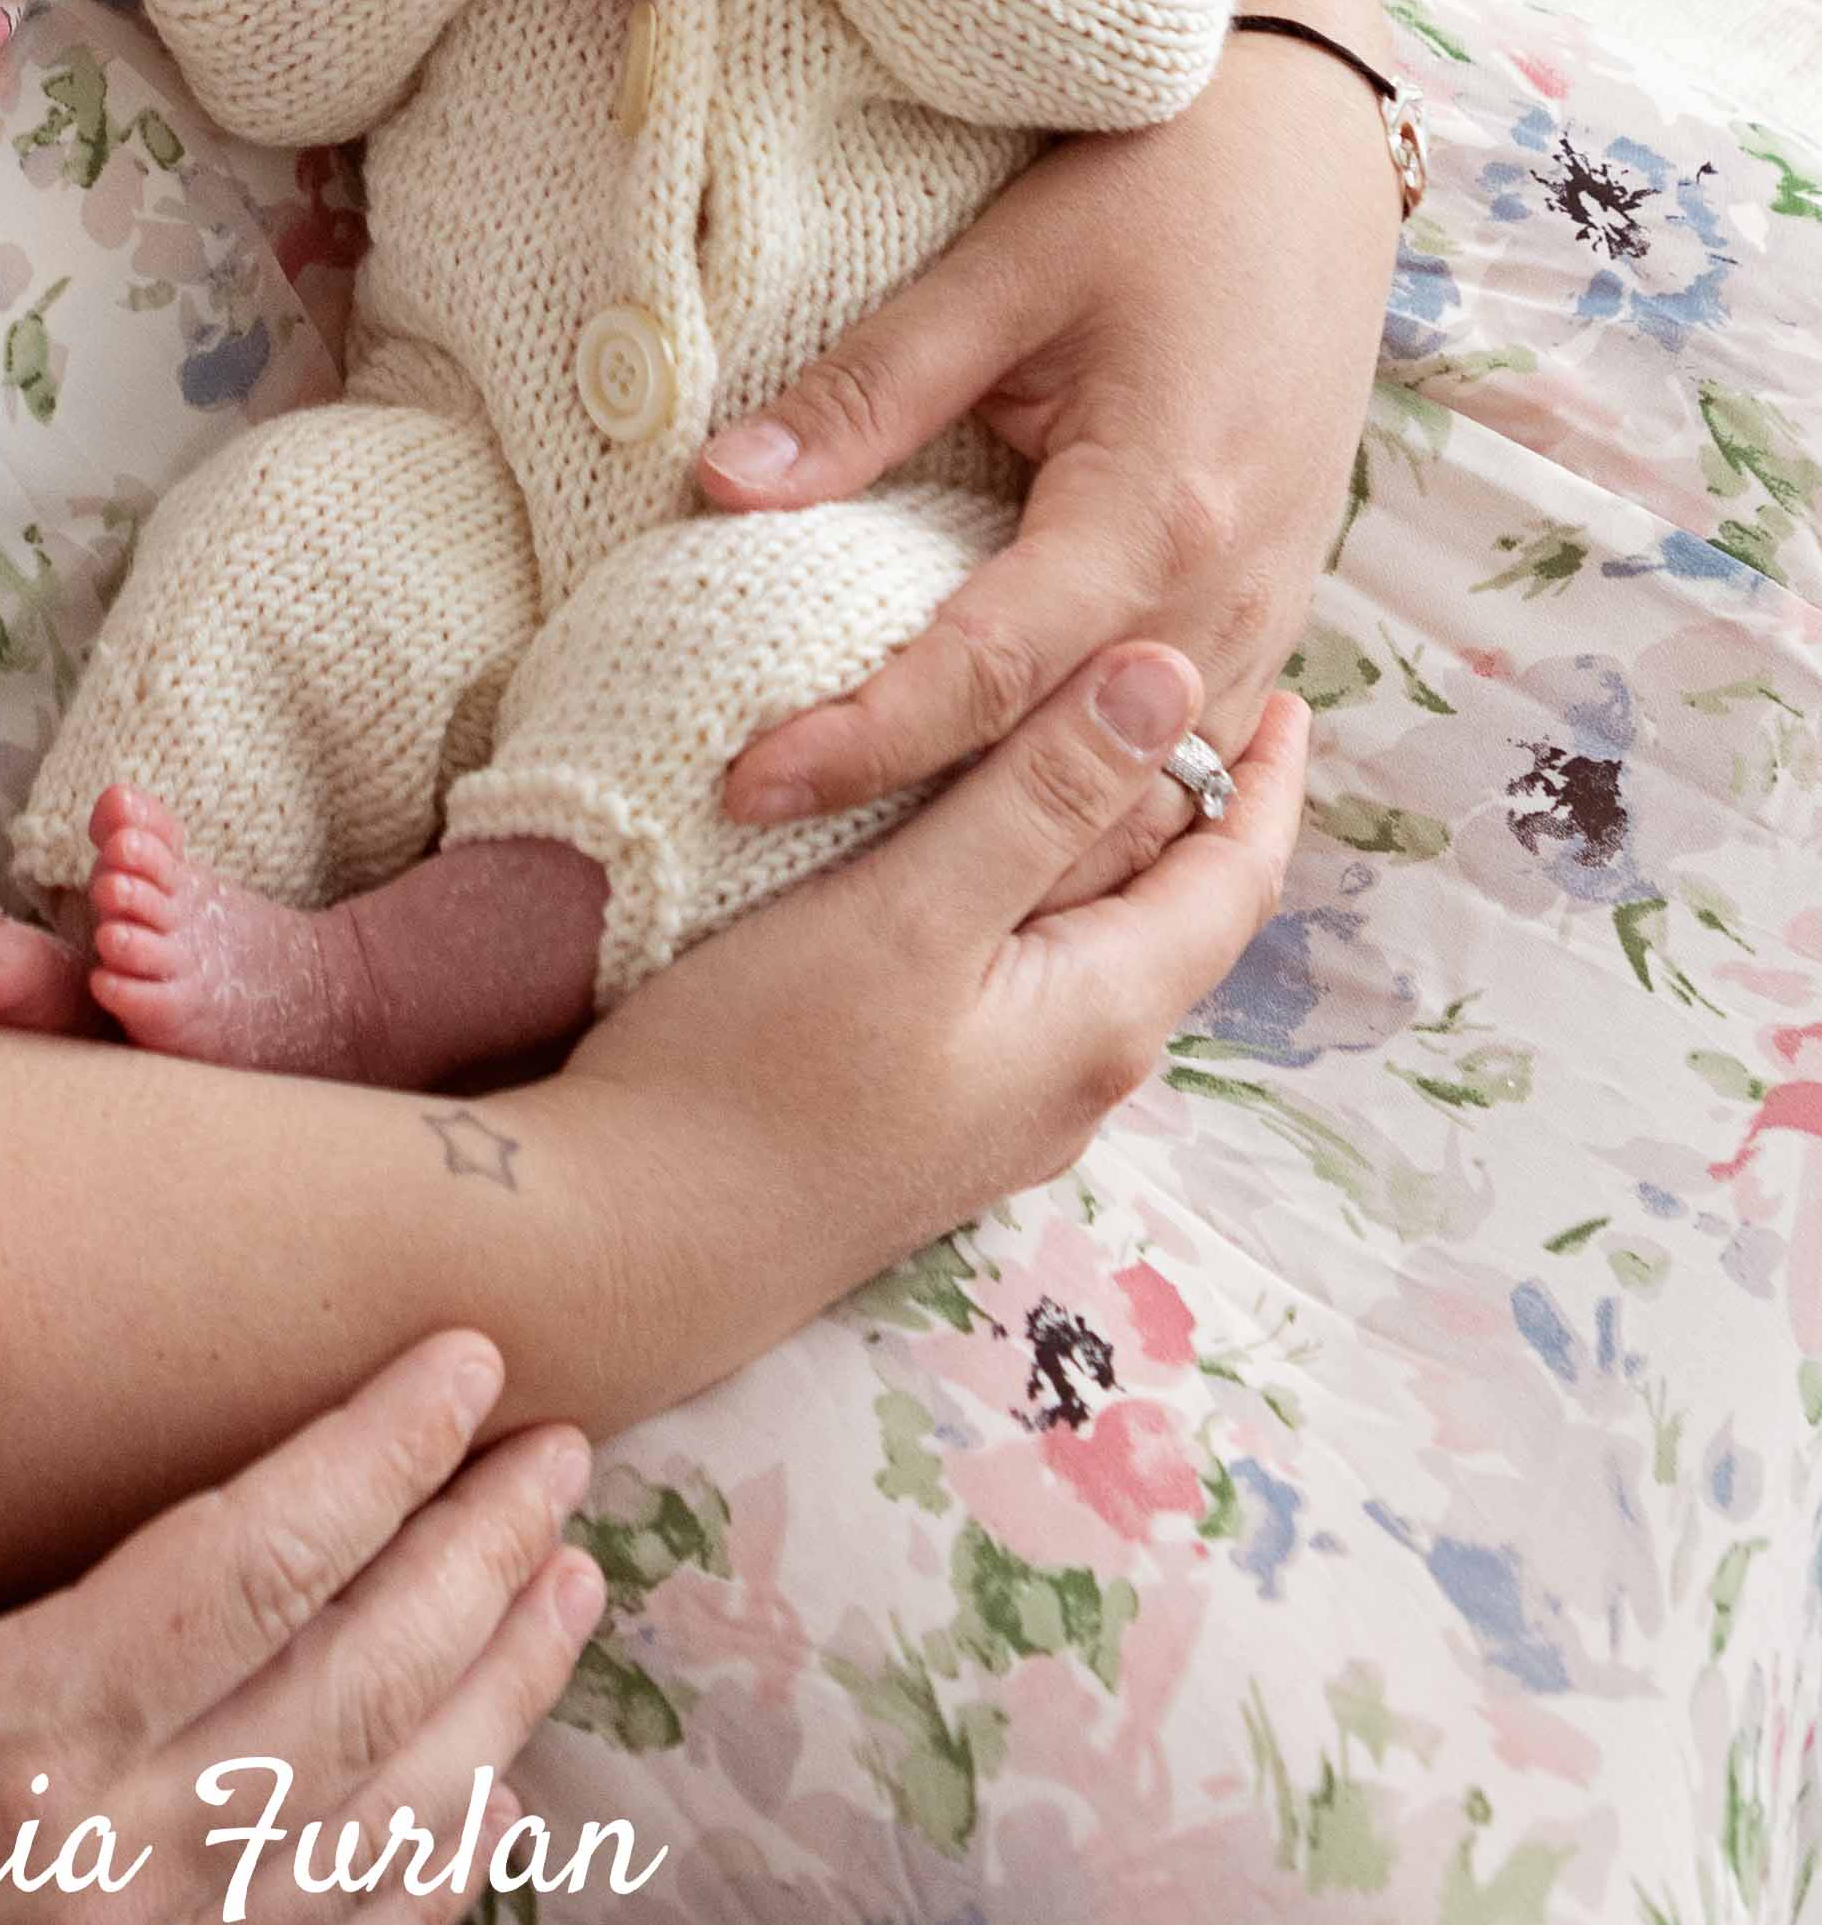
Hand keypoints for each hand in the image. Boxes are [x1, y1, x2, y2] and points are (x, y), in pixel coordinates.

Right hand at [0, 1297, 607, 1924]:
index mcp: (6, 1747)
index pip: (256, 1568)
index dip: (376, 1453)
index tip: (470, 1359)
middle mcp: (107, 1876)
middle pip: (362, 1693)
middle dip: (478, 1557)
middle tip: (568, 1447)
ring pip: (382, 1833)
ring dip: (496, 1703)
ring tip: (569, 1592)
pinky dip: (434, 1883)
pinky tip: (481, 1807)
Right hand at [568, 641, 1306, 1299]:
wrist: (633, 1245)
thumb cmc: (760, 1072)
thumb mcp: (912, 911)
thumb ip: (1044, 798)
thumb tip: (1176, 678)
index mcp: (1103, 1016)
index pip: (1235, 879)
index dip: (1269, 778)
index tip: (1290, 690)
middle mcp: (1079, 1076)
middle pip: (1172, 915)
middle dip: (1192, 805)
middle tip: (1182, 694)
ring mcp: (1004, 1109)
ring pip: (1093, 948)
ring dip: (1104, 850)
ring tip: (1078, 755)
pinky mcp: (930, 1115)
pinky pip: (1025, 982)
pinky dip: (1033, 898)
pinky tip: (972, 869)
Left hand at [698, 32, 1396, 896]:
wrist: (1312, 147)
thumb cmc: (1158, 187)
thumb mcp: (1001, 273)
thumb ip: (865, 395)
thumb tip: (719, 490)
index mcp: (1156, 512)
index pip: (986, 677)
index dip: (859, 743)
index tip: (743, 783)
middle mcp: (1230, 590)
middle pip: (1075, 769)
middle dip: (939, 836)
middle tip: (789, 867)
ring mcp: (1272, 608)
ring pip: (1155, 789)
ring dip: (1037, 841)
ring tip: (890, 878)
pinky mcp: (1279, 601)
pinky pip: (1194, 745)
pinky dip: (1112, 797)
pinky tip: (1017, 820)